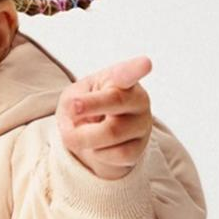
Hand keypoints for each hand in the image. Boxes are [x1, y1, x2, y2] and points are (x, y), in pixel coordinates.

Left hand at [56, 54, 152, 179]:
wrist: (98, 137)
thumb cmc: (87, 107)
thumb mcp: (73, 96)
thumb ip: (73, 101)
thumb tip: (77, 116)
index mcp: (121, 80)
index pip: (129, 73)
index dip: (137, 68)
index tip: (145, 64)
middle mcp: (138, 100)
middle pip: (116, 101)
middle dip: (92, 104)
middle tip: (74, 106)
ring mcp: (141, 125)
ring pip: (111, 133)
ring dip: (84, 137)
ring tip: (73, 136)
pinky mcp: (139, 149)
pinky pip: (115, 155)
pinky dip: (97, 153)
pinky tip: (97, 147)